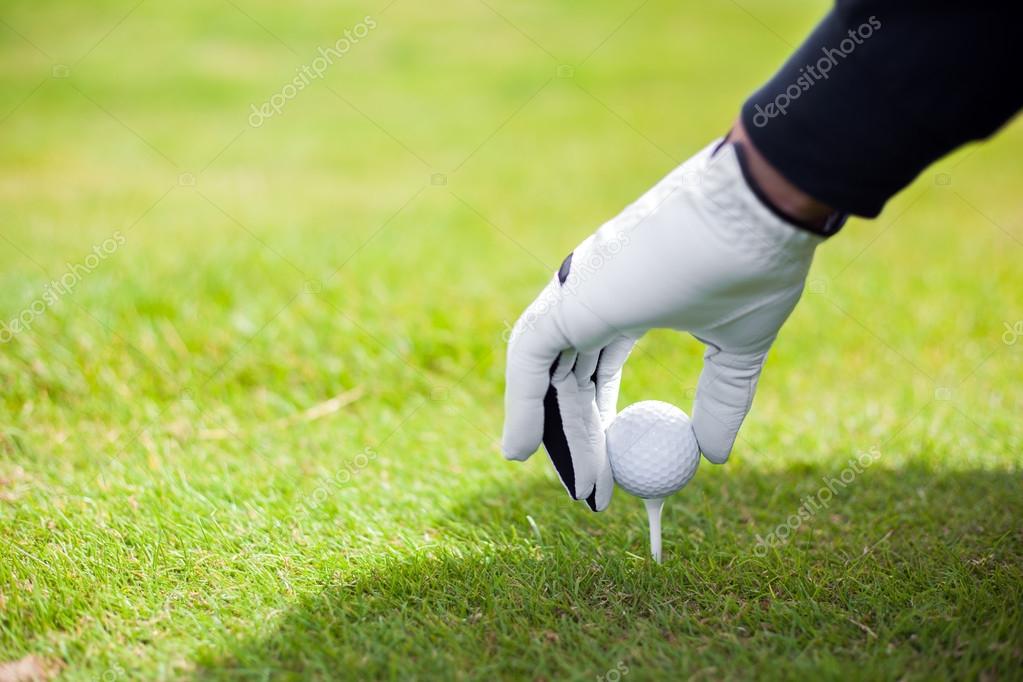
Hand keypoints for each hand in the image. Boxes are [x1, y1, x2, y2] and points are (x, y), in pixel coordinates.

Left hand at [501, 138, 824, 510]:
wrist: (759, 214)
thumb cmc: (753, 267)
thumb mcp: (738, 349)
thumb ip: (720, 399)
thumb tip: (712, 455)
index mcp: (629, 300)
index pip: (599, 367)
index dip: (603, 419)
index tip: (614, 468)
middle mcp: (594, 295)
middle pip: (569, 377)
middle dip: (579, 436)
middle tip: (592, 491)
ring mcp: (578, 293)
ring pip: (547, 373)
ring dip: (557, 433)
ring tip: (579, 489)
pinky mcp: (570, 296)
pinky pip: (528, 356)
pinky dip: (520, 402)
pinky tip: (519, 449)